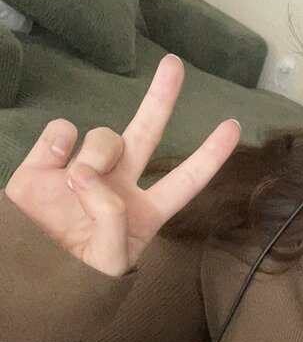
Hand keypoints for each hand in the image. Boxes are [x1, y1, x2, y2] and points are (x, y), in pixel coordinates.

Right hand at [4, 54, 240, 275]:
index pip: (187, 180)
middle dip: (162, 97)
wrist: (29, 276)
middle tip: (174, 63)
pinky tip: (52, 167)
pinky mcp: (45, 162)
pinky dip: (57, 145)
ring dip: (95, 156)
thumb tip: (84, 174)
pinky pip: (62, 131)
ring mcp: (83, 169)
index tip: (234, 127)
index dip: (210, 155)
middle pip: (147, 133)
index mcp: (145, 211)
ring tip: (75, 187)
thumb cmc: (79, 278)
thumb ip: (111, 218)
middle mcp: (118, 184)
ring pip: (104, 136)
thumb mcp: (109, 260)